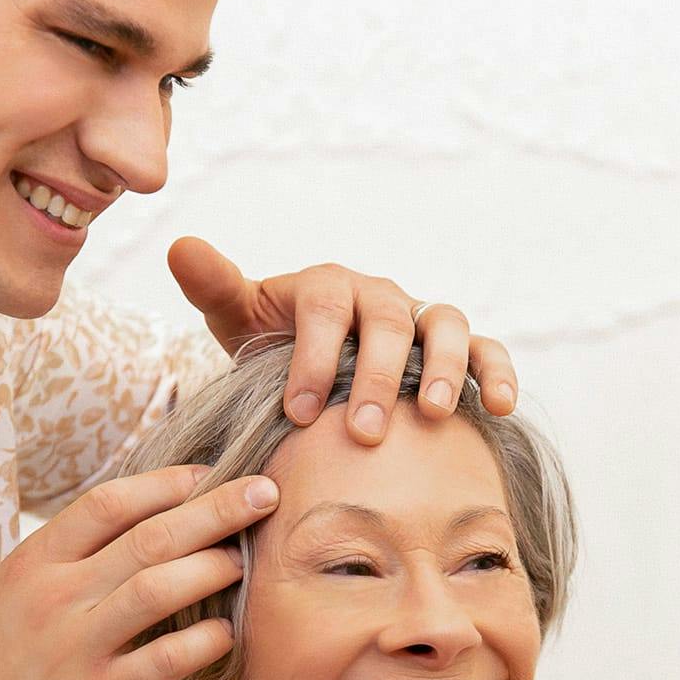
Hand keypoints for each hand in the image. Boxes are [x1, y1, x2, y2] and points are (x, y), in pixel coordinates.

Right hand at [0, 464, 277, 679]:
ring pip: (160, 587)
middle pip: (149, 535)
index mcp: (31, 565)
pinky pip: (166, 658)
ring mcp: (75, 647)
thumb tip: (139, 524)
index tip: (208, 474)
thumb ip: (67, 564)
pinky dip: (205, 641)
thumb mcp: (13, 603)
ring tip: (245, 562)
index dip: (166, 483)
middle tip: (264, 493)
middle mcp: (52, 597)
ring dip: (214, 568)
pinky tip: (227, 633)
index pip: (108, 503)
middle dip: (216, 509)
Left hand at [165, 235, 517, 444]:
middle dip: (377, 376)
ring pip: (446, 325)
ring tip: (434, 414)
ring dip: (445, 368)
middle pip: (388, 320)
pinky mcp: (453, 349)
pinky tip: (500, 407)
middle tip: (362, 432)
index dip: (313, 356)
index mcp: (327, 285)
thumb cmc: (274, 343)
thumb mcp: (237, 317)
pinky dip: (497, 373)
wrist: (312, 364)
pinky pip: (485, 351)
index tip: (296, 413)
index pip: (325, 306)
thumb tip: (179, 246)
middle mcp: (380, 295)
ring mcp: (421, 319)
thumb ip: (214, 286)